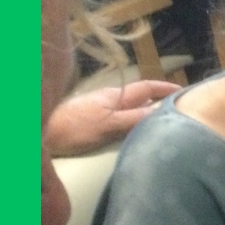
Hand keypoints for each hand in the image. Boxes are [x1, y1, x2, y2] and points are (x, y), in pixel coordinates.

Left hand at [44, 80, 178, 155]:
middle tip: (180, 112)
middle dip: (159, 102)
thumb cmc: (74, 128)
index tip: (185, 93)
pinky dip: (133, 125)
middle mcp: (109, 100)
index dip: (166, 89)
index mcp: (116, 96)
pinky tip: (134, 137)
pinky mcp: (91, 124)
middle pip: (140, 98)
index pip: (147, 88)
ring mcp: (99, 111)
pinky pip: (120, 121)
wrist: (40, 134)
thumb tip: (164, 113)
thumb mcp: (109, 124)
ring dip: (146, 115)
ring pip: (129, 110)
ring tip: (162, 126)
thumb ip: (135, 119)